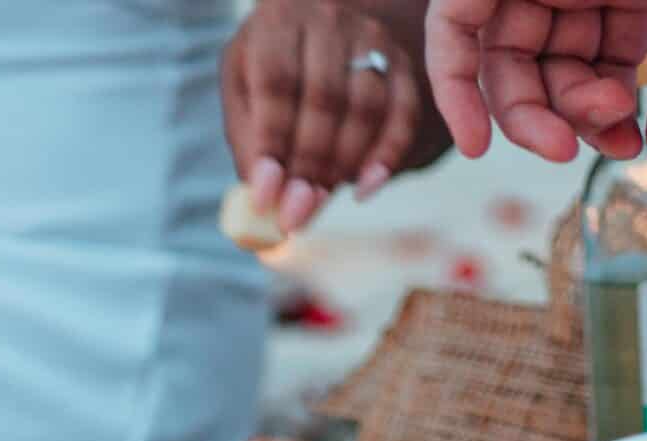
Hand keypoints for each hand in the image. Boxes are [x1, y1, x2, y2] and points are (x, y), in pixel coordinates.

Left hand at [223, 0, 427, 233]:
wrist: (316, 29)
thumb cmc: (271, 64)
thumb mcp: (243, 87)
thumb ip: (249, 137)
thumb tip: (263, 200)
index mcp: (278, 19)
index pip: (278, 84)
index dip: (272, 144)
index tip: (265, 196)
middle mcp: (329, 20)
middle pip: (324, 99)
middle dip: (308, 166)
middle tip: (294, 215)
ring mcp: (371, 38)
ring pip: (366, 108)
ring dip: (343, 166)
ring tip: (317, 204)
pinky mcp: (401, 61)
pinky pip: (403, 114)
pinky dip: (387, 157)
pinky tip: (365, 189)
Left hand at [425, 0, 646, 177]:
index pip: (601, 66)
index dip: (608, 115)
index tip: (629, 145)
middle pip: (551, 72)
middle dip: (571, 118)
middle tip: (594, 144)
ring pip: (506, 64)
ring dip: (529, 118)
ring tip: (562, 143)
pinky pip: (453, 32)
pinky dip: (456, 89)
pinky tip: (478, 142)